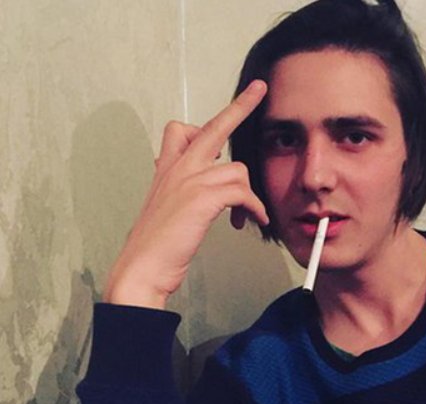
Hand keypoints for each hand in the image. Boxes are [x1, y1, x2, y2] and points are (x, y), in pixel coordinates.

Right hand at [103, 80, 268, 309]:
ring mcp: (189, 180)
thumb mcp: (165, 207)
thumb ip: (179, 188)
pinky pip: (242, 192)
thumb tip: (197, 184)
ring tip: (249, 215)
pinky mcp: (201, 198)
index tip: (225, 111)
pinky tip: (252, 221)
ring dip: (249, 195)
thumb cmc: (156, 244)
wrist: (141, 269)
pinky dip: (253, 208)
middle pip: (214, 126)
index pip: (183, 129)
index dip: (206, 122)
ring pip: (237, 169)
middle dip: (240, 105)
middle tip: (259, 89)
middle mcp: (178, 168)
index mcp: (167, 168)